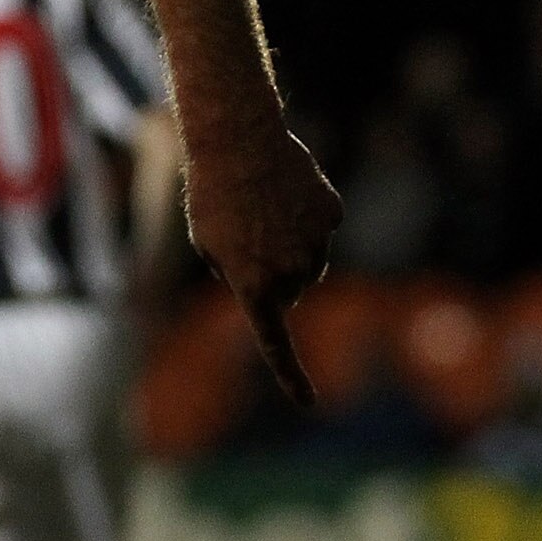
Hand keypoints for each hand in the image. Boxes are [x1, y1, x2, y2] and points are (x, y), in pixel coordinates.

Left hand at [183, 121, 342, 404]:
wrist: (236, 139)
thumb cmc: (210, 193)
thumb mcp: (208, 243)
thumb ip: (236, 273)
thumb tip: (268, 285)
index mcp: (254, 285)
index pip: (274, 342)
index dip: (291, 375)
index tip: (307, 401)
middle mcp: (292, 273)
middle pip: (291, 292)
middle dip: (273, 274)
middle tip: (245, 235)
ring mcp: (318, 243)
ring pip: (311, 261)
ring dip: (291, 245)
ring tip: (260, 208)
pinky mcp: (332, 214)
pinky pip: (323, 226)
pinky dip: (308, 214)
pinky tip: (285, 189)